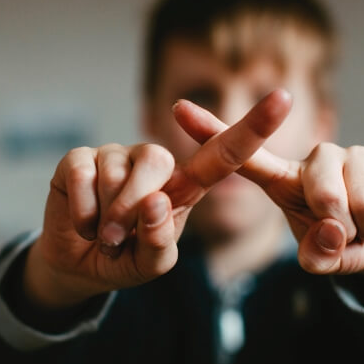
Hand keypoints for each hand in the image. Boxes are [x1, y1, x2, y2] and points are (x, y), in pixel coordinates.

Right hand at [25, 90, 293, 307]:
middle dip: (133, 209)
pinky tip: (82, 221)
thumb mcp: (151, 264)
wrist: (77, 266)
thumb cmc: (125, 258)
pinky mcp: (80, 157)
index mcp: (184, 185)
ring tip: (101, 233)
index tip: (285, 98)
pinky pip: (82, 175)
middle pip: (158, 164)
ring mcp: (116, 155)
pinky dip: (81, 210)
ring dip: (104, 216)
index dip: (254, 127)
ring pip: (116, 174)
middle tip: (117, 240)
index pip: (224, 154)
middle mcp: (154, 162)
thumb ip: (159, 242)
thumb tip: (155, 200)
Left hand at [174, 94, 363, 276]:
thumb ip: (318, 255)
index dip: (212, 131)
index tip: (177, 108)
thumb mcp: (323, 258)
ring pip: (359, 198)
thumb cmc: (344, 245)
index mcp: (285, 180)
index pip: (245, 156)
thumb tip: (331, 232)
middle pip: (322, 192)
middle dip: (340, 227)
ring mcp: (354, 153)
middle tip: (345, 233)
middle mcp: (316, 158)